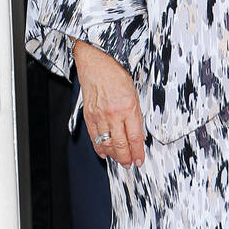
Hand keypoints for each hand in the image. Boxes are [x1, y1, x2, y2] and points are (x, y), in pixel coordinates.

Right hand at [73, 40, 145, 167]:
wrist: (96, 63)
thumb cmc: (115, 75)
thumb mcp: (134, 94)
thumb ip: (136, 116)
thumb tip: (138, 136)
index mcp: (128, 107)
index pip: (135, 137)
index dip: (138, 152)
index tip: (140, 160)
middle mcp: (113, 114)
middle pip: (121, 145)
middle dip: (126, 158)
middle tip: (130, 164)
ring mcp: (99, 116)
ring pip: (106, 144)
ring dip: (114, 156)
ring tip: (120, 160)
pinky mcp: (88, 116)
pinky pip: (94, 137)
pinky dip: (99, 147)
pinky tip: (104, 153)